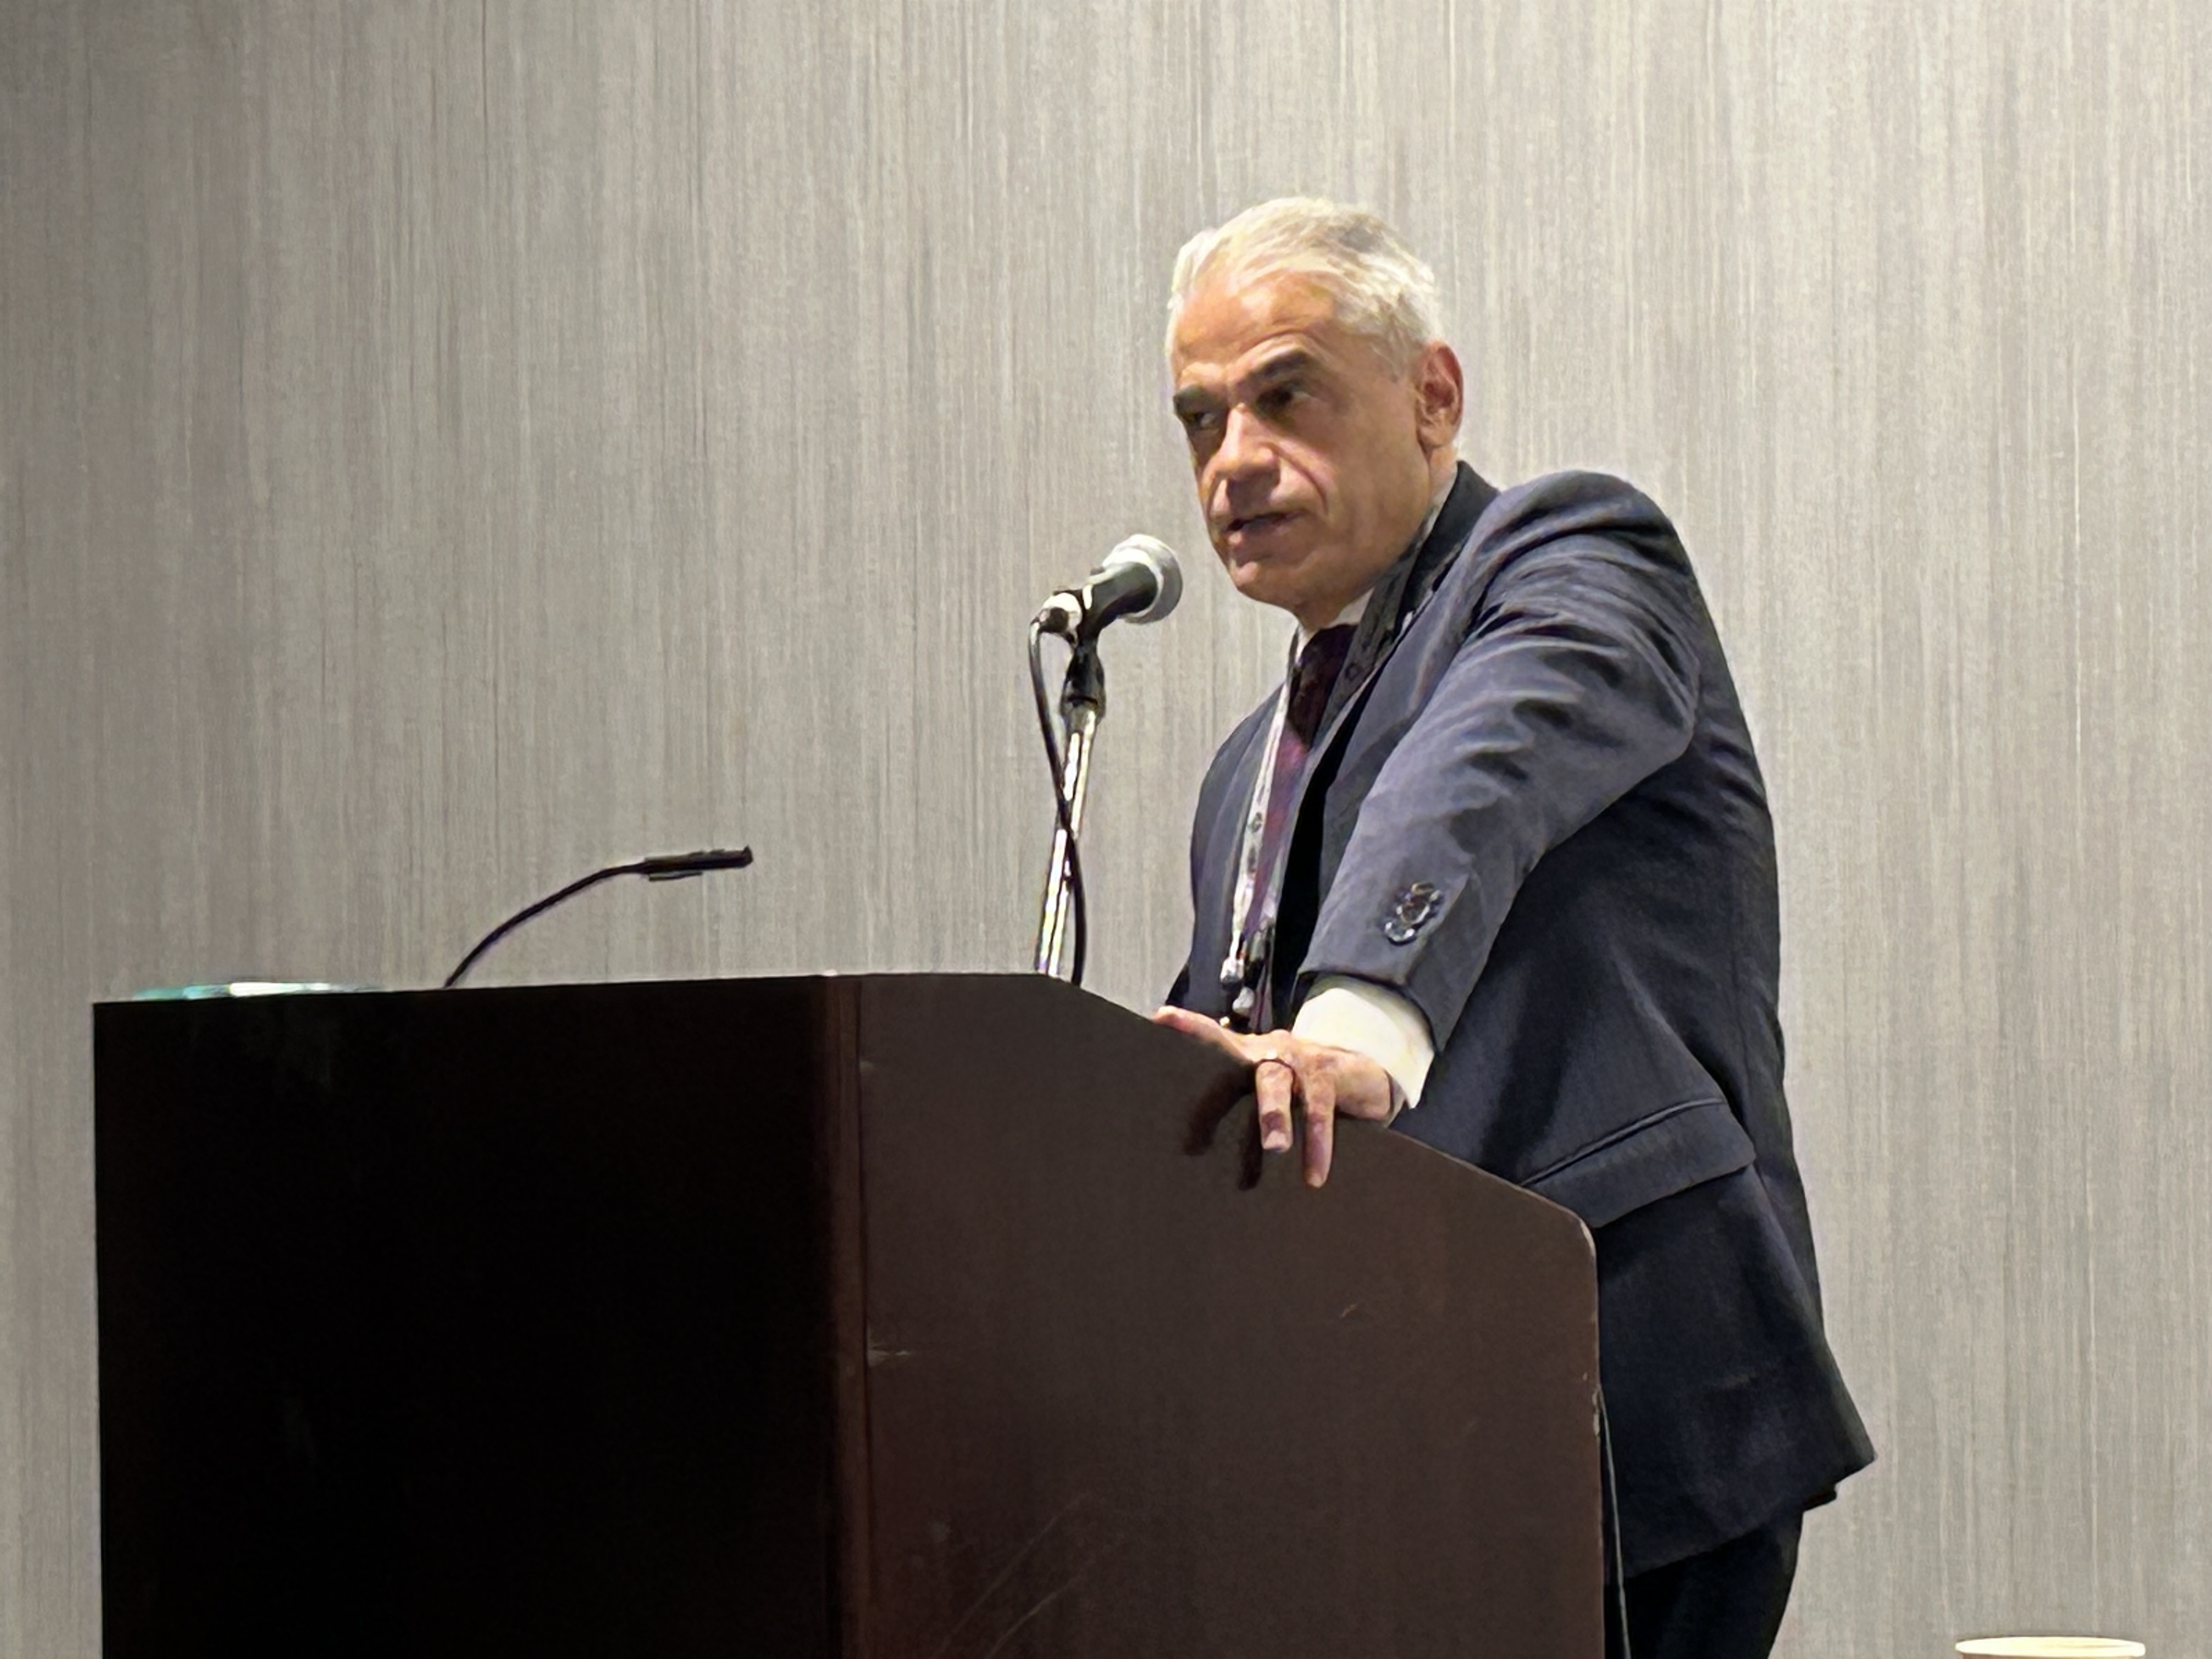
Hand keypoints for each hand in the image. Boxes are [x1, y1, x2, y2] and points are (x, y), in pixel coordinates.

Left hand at [1150, 1006, 1397, 1186]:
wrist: (1363, 1080)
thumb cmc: (1301, 1093)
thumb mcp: (1270, 1095)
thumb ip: (1241, 1109)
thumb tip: (1200, 1153)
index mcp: (1248, 1056)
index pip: (1216, 1038)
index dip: (1191, 1026)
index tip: (1163, 1017)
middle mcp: (1268, 1051)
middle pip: (1238, 1064)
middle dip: (1219, 1090)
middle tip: (1203, 1131)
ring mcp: (1298, 1057)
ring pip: (1279, 1083)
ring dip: (1276, 1117)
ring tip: (1275, 1149)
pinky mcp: (1328, 1072)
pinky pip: (1319, 1108)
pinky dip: (1318, 1143)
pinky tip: (1315, 1174)